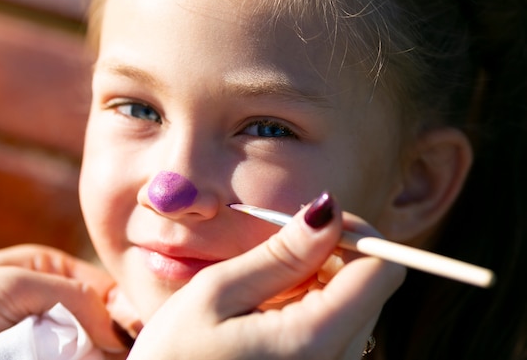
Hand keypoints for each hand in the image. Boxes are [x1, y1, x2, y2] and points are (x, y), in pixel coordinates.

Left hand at [0, 244, 133, 359]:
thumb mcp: (14, 284)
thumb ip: (74, 296)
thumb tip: (118, 333)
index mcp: (48, 271)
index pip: (104, 289)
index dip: (125, 310)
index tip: (143, 332)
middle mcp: (47, 305)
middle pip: (99, 325)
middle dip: (113, 341)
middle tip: (130, 353)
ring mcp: (36, 342)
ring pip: (84, 353)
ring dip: (96, 358)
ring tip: (115, 359)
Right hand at [128, 195, 405, 359]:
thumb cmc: (173, 358)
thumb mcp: (217, 294)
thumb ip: (281, 254)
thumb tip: (329, 210)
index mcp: (314, 342)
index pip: (382, 270)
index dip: (357, 233)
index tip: (312, 222)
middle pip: (371, 287)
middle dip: (331, 254)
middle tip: (277, 246)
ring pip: (354, 306)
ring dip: (318, 280)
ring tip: (264, 285)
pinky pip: (336, 330)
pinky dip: (311, 307)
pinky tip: (269, 310)